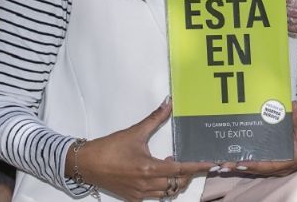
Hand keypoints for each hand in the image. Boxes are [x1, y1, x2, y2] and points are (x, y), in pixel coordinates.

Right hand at [66, 98, 212, 200]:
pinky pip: (154, 196)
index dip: (198, 167)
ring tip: (170, 165)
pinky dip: (160, 187)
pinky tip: (156, 173)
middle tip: (187, 161)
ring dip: (174, 181)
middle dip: (186, 174)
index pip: (181, 170)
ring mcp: (140, 194)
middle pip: (177, 184)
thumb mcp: (134, 132)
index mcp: (150, 168)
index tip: (211, 164)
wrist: (85, 164)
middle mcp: (147, 185)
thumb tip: (169, 103)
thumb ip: (155, 118)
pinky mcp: (132, 198)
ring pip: (167, 192)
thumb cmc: (109, 148)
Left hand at [227, 102, 296, 176]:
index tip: (240, 163)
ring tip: (220, 162)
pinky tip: (230, 158)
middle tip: (222, 163)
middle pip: (254, 169)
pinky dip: (242, 162)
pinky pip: (253, 164)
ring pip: (252, 168)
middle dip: (238, 167)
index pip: (267, 166)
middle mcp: (275, 167)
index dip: (253, 165)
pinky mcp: (267, 163)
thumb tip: (292, 104)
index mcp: (285, 162)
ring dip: (237, 166)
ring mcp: (270, 166)